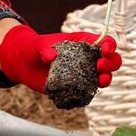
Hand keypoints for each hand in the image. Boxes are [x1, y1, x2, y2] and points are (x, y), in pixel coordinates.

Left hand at [0, 25, 121, 92]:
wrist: (24, 65)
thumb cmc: (33, 48)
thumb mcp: (37, 46)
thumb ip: (44, 49)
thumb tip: (51, 56)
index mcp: (82, 42)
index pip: (103, 41)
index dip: (109, 45)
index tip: (105, 50)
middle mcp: (87, 57)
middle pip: (110, 60)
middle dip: (111, 63)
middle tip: (100, 66)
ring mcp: (84, 73)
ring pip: (103, 77)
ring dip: (106, 79)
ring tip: (101, 81)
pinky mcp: (77, 87)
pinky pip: (89, 92)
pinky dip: (90, 94)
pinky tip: (85, 95)